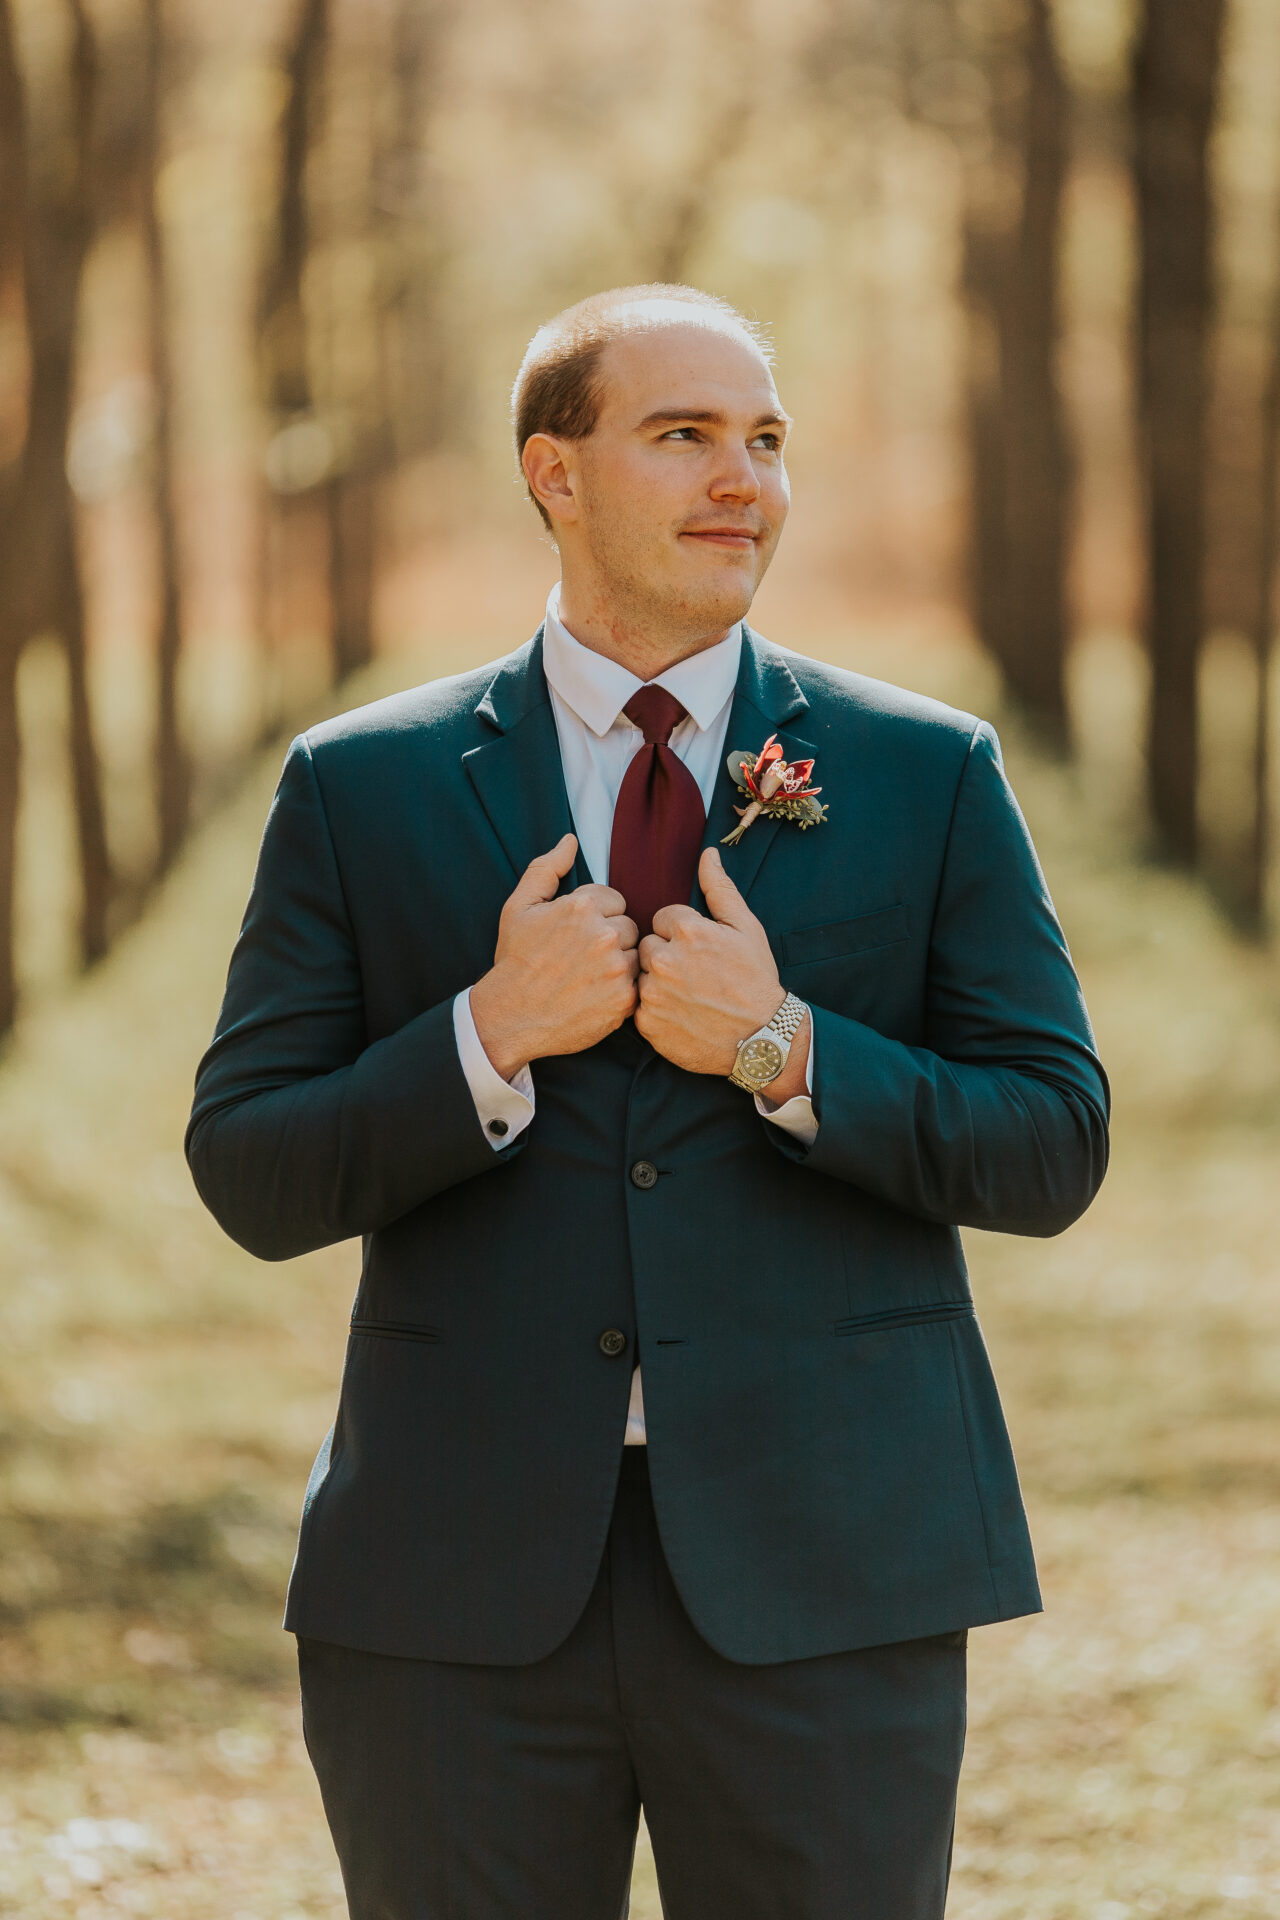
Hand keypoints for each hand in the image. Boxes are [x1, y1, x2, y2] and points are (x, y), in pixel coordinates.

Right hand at [470, 834, 638, 1079]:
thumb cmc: (514, 960)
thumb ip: (546, 869)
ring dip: (618, 964)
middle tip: (582, 959)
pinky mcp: (624, 1000)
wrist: (510, 1017)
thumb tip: (571, 840)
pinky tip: (596, 995)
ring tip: (589, 977)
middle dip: (610, 939)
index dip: (596, 917)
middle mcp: (604, 935)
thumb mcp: (519, 907)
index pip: (615, 900)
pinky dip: (621, 990)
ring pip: (635, 955)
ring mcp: (616, 969)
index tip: (576, 936)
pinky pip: (637, 985)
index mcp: (582, 907)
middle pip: (629, 927)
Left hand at [635, 848, 808, 1092]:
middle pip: (647, 946)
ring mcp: (653, 993)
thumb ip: (720, 889)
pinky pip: (639, 1007)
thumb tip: (708, 854)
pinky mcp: (647, 1023)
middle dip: (665, 956)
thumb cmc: (756, 980)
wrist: (761, 1038)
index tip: (701, 953)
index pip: (663, 919)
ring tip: (689, 996)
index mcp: (687, 931)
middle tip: (695, 976)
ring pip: (640, 976)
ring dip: (658, 983)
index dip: (682, 936)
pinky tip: (681, 1015)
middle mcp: (664, 960)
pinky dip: (655, 1011)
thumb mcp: (746, 928)